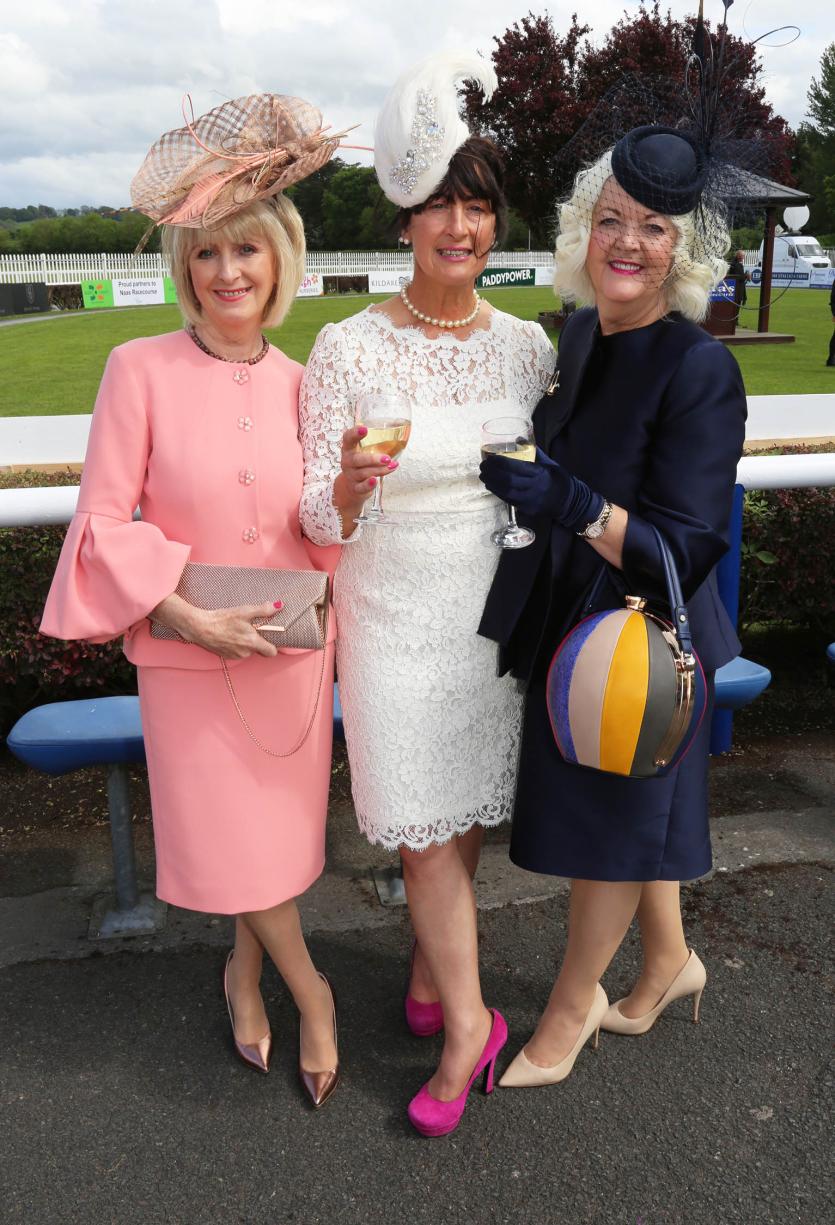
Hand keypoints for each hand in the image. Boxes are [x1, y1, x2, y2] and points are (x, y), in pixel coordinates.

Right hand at [156, 597, 281, 659]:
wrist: (199, 627)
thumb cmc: (222, 619)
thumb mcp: (244, 611)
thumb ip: (264, 610)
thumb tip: (279, 606)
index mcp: (252, 643)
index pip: (272, 652)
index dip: (273, 644)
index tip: (270, 636)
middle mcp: (245, 653)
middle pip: (259, 649)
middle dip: (257, 640)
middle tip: (251, 628)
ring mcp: (235, 656)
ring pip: (247, 650)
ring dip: (246, 642)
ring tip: (237, 629)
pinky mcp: (226, 656)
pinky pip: (237, 651)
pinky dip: (236, 644)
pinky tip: (229, 634)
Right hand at [339, 425, 398, 500]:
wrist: (351, 487)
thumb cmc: (362, 465)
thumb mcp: (363, 452)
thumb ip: (375, 443)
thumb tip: (399, 431)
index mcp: (349, 449)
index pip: (348, 439)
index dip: (354, 433)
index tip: (364, 429)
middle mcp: (347, 462)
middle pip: (357, 459)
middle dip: (372, 459)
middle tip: (387, 458)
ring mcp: (350, 476)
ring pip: (364, 473)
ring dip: (380, 470)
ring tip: (392, 466)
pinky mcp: (355, 488)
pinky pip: (361, 487)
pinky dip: (368, 485)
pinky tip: (375, 481)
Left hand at [479, 447, 603, 532]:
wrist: (569, 502)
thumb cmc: (559, 479)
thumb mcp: (550, 463)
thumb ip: (534, 451)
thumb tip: (518, 438)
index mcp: (540, 473)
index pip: (516, 467)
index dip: (500, 463)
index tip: (490, 458)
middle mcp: (534, 487)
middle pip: (508, 480)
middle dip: (492, 473)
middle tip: (483, 467)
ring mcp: (530, 500)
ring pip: (506, 492)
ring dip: (492, 483)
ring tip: (483, 476)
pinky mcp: (527, 509)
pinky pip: (508, 500)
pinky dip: (497, 492)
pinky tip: (491, 485)